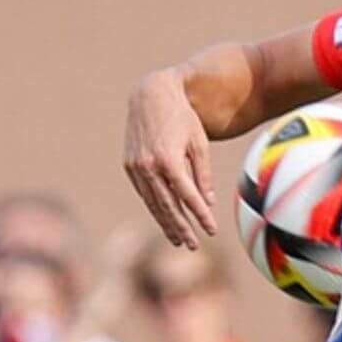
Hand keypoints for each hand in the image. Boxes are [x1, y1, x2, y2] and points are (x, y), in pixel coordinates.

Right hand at [124, 69, 218, 247]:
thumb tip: (208, 203)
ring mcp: (135, 166)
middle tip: (193, 245)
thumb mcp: (200, 144)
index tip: (211, 230)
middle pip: (167, 205)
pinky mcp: (129, 165)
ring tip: (179, 240)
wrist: (150, 96)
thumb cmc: (183, 118)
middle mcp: (148, 166)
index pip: (188, 196)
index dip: (200, 215)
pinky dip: (155, 207)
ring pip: (152, 202)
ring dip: (166, 223)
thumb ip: (203, 175)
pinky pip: (144, 192)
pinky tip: (166, 219)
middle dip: (181, 227)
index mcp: (168, 160)